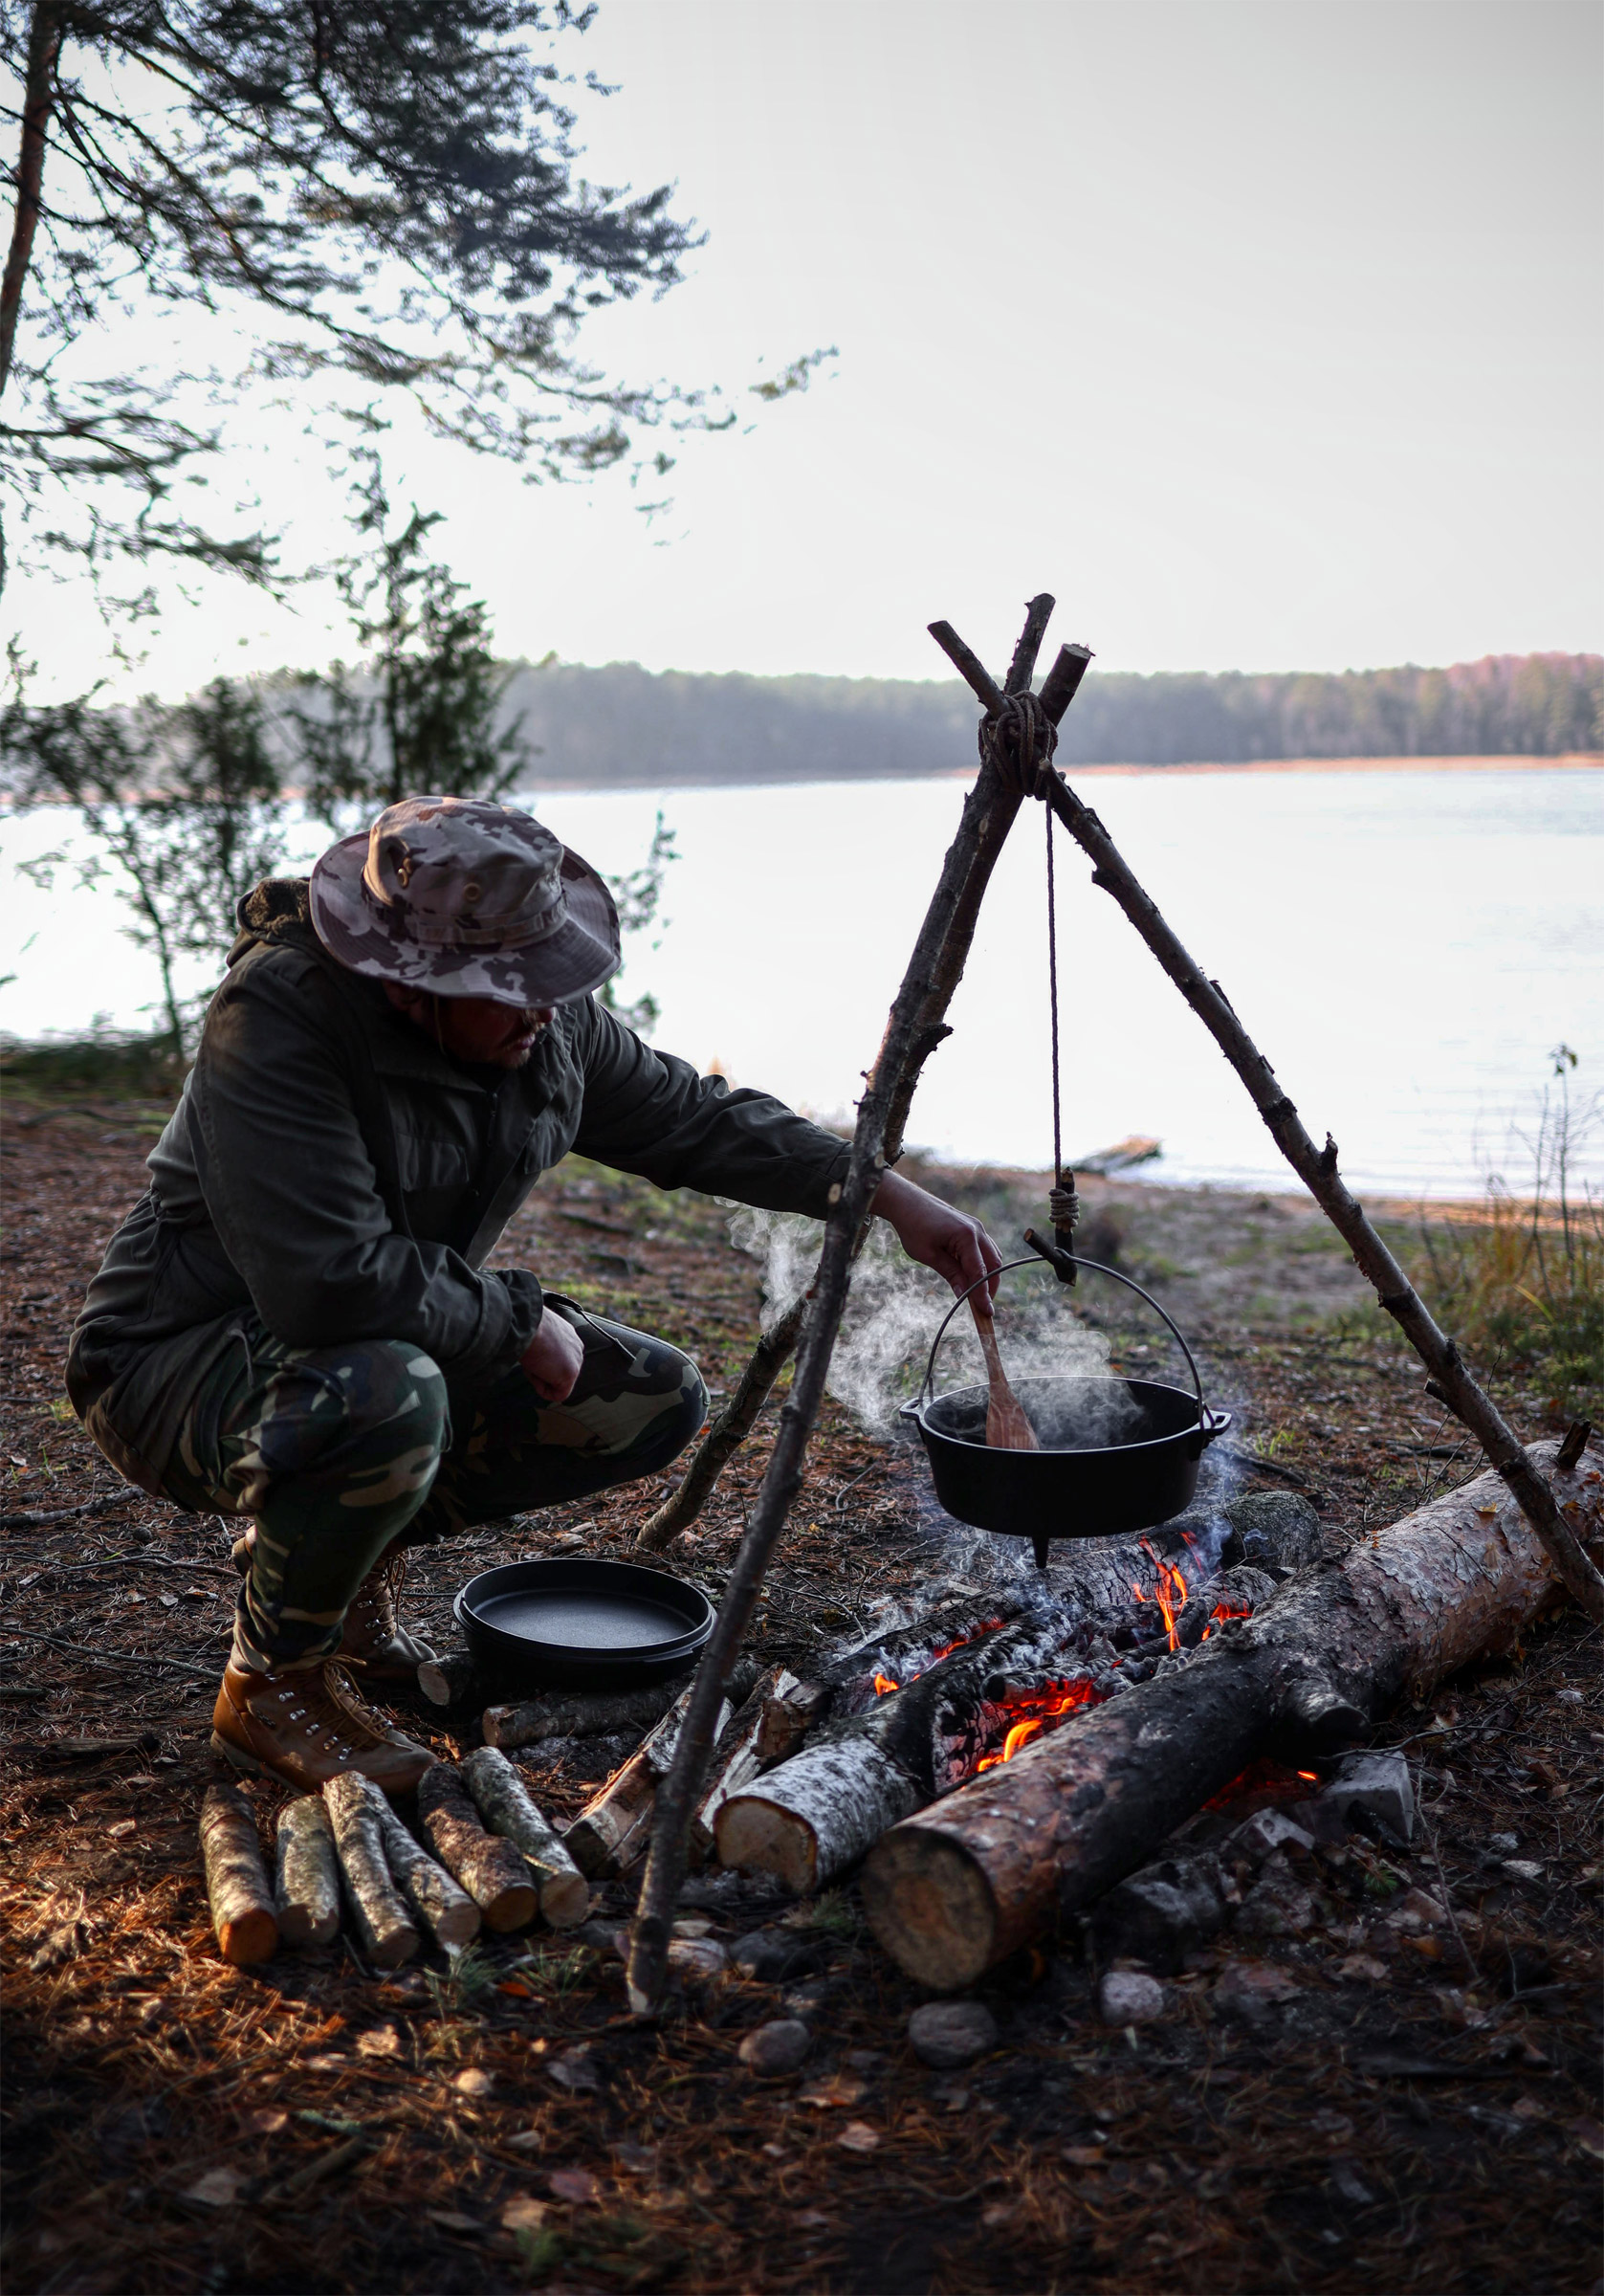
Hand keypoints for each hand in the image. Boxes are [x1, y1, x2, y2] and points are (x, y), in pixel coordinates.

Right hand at [521, 1311, 584, 1402]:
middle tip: (530, 1359)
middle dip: (543, 1371)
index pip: (559, 1359)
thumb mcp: (536, 1335)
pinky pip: (557, 1395)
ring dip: (541, 1377)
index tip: (530, 1354)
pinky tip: (535, 1372)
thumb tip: (534, 1359)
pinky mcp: (570, 1373)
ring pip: (557, 1382)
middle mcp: (577, 1347)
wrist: (526, 1324)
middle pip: (559, 1372)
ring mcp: (576, 1361)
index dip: (541, 1362)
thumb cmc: (525, 1327)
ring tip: (532, 1361)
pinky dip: (542, 1390)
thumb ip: (543, 1346)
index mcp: (569, 1336)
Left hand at [870, 1169, 1002, 1301]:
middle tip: (982, 1307)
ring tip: (977, 1294)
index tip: (986, 1313)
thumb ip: (950, 1274)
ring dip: (988, 1276)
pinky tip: (972, 1276)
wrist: (906, 1202)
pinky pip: (986, 1249)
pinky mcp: (972, 1227)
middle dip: (990, 1287)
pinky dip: (983, 1264)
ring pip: (993, 1257)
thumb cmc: (913, 1227)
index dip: (983, 1295)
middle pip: (994, 1265)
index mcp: (966, 1236)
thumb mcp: (928, 1255)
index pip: (980, 1272)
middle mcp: (977, 1230)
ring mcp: (977, 1227)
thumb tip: (964, 1294)